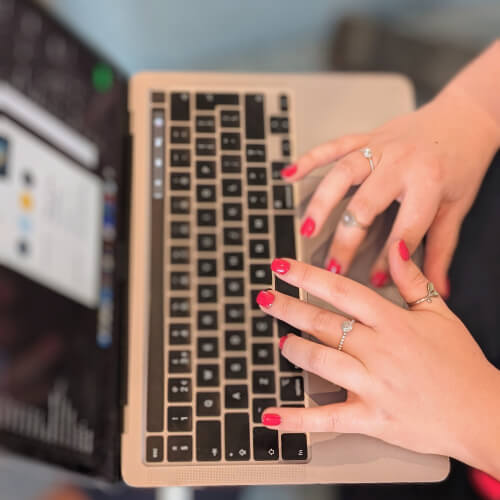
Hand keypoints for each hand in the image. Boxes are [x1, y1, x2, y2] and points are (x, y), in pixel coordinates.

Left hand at [257, 242, 499, 477]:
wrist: (484, 414)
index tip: (281, 268)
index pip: (340, 291)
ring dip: (294, 349)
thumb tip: (396, 247)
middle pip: (322, 323)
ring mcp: (373, 385)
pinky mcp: (371, 418)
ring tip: (280, 340)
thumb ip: (413, 279)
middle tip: (265, 299)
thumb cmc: (462, 364)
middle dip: (288, 308)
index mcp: (393, 322)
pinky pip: (327, 419)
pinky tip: (272, 416)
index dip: (306, 277)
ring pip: (320, 362)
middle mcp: (379, 350)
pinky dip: (297, 419)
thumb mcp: (441, 314)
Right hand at [283, 86, 499, 294]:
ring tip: (307, 230)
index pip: (403, 231)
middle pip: (365, 205)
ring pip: (342, 174)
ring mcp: (380, 147)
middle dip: (346, 239)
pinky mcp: (366, 137)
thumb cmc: (460, 163)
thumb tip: (439, 289)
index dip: (389, 261)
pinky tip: (289, 175)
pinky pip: (333, 146)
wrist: (465, 118)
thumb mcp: (455, 208)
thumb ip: (442, 251)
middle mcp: (401, 162)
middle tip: (332, 266)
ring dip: (321, 203)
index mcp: (428, 182)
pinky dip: (309, 159)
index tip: (376, 282)